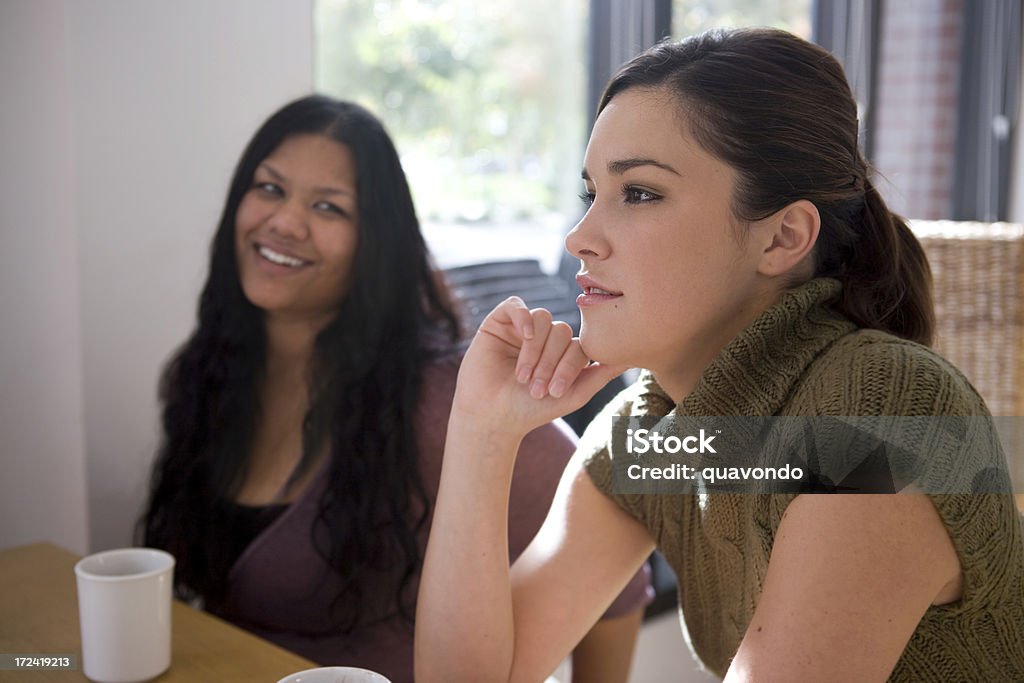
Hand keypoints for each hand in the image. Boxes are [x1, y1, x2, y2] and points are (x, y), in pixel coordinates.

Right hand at [453, 297, 626, 436]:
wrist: (491, 416)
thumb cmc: (529, 410)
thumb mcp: (572, 396)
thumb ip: (600, 376)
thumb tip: (630, 358)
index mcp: (562, 352)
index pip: (578, 344)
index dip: (570, 366)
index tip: (556, 393)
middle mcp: (544, 337)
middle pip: (561, 330)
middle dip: (551, 362)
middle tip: (537, 389)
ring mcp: (522, 328)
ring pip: (543, 319)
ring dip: (536, 351)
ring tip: (524, 378)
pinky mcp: (499, 322)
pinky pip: (516, 305)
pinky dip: (523, 318)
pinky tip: (524, 337)